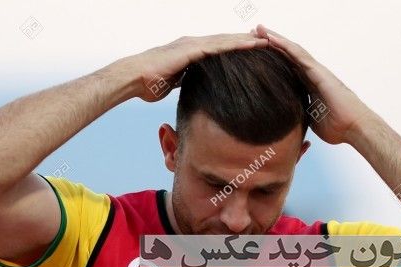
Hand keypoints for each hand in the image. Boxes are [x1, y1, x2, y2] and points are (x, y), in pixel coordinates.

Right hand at [125, 34, 268, 102]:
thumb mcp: (174, 84)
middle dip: (246, 41)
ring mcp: (193, 45)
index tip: (254, 51)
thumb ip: (187, 82)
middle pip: (225, 42)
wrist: (133, 78)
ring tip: (267, 40)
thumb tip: (197, 91)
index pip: (219, 50)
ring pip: (225, 40)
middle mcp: (193, 44)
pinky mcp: (192, 49)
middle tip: (268, 41)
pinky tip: (251, 44)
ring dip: (246, 40)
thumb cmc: (148, 83)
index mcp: (191, 52)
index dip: (236, 50)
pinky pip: (219, 46)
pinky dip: (236, 44)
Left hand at [253, 24, 375, 144]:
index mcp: (309, 85)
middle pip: (287, 55)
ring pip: (292, 50)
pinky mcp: (318, 72)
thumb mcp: (310, 119)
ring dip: (275, 38)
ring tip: (258, 29)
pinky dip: (284, 45)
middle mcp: (312, 74)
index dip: (272, 59)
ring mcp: (316, 71)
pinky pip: (299, 55)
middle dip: (270, 44)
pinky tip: (272, 38)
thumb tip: (285, 119)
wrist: (353, 127)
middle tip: (251, 33)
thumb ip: (299, 113)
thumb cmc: (337, 127)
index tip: (255, 52)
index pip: (287, 68)